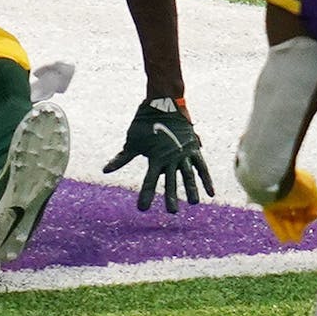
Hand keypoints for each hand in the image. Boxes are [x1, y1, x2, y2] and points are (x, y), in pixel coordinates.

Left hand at [103, 98, 214, 212]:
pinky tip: (211, 193)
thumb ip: (122, 158)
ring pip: (189, 175)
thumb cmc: (145, 122)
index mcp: (155, 157)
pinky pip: (202, 166)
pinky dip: (207, 179)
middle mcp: (170, 157)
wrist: (164, 103)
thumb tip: (105, 170)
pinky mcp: (193, 148)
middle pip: (171, 181)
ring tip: (193, 203)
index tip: (142, 209)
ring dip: (192, 190)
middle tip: (172, 212)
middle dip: (172, 197)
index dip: (146, 195)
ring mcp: (183, 153)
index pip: (149, 181)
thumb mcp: (132, 141)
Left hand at [262, 169, 316, 243]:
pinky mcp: (266, 201)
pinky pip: (273, 218)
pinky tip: (284, 240)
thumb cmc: (296, 185)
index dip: (311, 214)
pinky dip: (280, 229)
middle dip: (299, 224)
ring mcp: (277, 196)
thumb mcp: (313, 195)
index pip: (309, 203)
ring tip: (294, 240)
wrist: (274, 181)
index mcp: (302, 183)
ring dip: (290, 229)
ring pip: (285, 215)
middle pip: (296, 211)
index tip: (313, 217)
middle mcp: (289, 189)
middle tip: (300, 237)